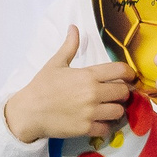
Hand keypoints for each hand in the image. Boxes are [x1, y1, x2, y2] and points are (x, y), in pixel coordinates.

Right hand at [2, 30, 135, 142]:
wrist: (27, 112)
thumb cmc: (41, 87)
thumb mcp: (55, 63)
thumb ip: (69, 46)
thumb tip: (74, 27)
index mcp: (88, 75)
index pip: (121, 71)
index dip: (130, 73)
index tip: (129, 77)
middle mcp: (92, 93)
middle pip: (124, 92)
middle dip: (122, 93)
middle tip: (115, 94)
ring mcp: (90, 112)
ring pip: (119, 111)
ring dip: (117, 110)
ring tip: (109, 108)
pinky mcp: (86, 128)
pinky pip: (107, 128)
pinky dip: (107, 126)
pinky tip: (101, 122)